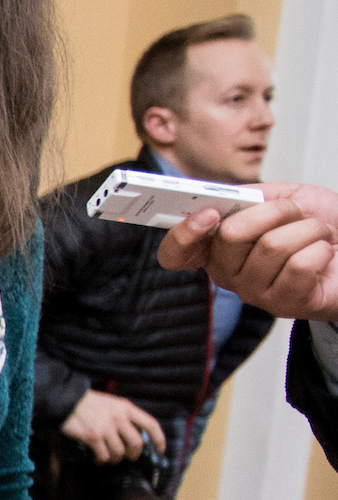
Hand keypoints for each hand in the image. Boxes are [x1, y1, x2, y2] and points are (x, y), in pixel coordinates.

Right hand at [59, 389, 165, 463]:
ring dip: (115, 459)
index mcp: (126, 408)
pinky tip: (98, 459)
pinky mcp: (93, 436)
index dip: (158, 438)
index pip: (150, 424)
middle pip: (136, 443)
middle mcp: (119, 418)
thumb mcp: (111, 403)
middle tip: (128, 457)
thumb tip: (132, 434)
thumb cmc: (88, 403)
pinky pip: (104, 455)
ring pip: (119, 452)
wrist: (66, 400)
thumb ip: (123, 415)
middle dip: (133, 454)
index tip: (160, 448)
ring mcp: (106, 427)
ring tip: (109, 459)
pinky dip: (102, 460)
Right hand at [158, 182, 337, 320]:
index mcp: (216, 246)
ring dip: (307, 228)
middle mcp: (228, 273)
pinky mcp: (284, 304)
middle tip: (295, 213)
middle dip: (276, 210)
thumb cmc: (318, 222)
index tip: (209, 214)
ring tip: (317, 233)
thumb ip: (248, 195)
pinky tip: (323, 253)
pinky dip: (321, 248)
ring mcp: (254, 291)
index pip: (175, 253)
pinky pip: (299, 265)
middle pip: (230, 235)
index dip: (183, 234)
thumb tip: (224, 197)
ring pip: (272, 246)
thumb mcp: (281, 195)